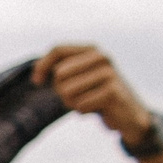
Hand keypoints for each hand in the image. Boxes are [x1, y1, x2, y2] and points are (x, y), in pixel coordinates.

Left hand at [32, 44, 153, 145]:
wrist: (127, 113)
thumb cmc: (95, 94)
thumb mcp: (76, 78)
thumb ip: (57, 70)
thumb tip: (35, 70)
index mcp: (91, 50)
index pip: (58, 49)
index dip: (42, 66)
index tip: (36, 82)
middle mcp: (101, 57)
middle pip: (59, 73)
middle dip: (60, 90)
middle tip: (76, 96)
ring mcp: (108, 73)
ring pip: (67, 91)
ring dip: (72, 103)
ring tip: (87, 102)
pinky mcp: (112, 91)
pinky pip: (80, 105)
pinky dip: (83, 111)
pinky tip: (96, 109)